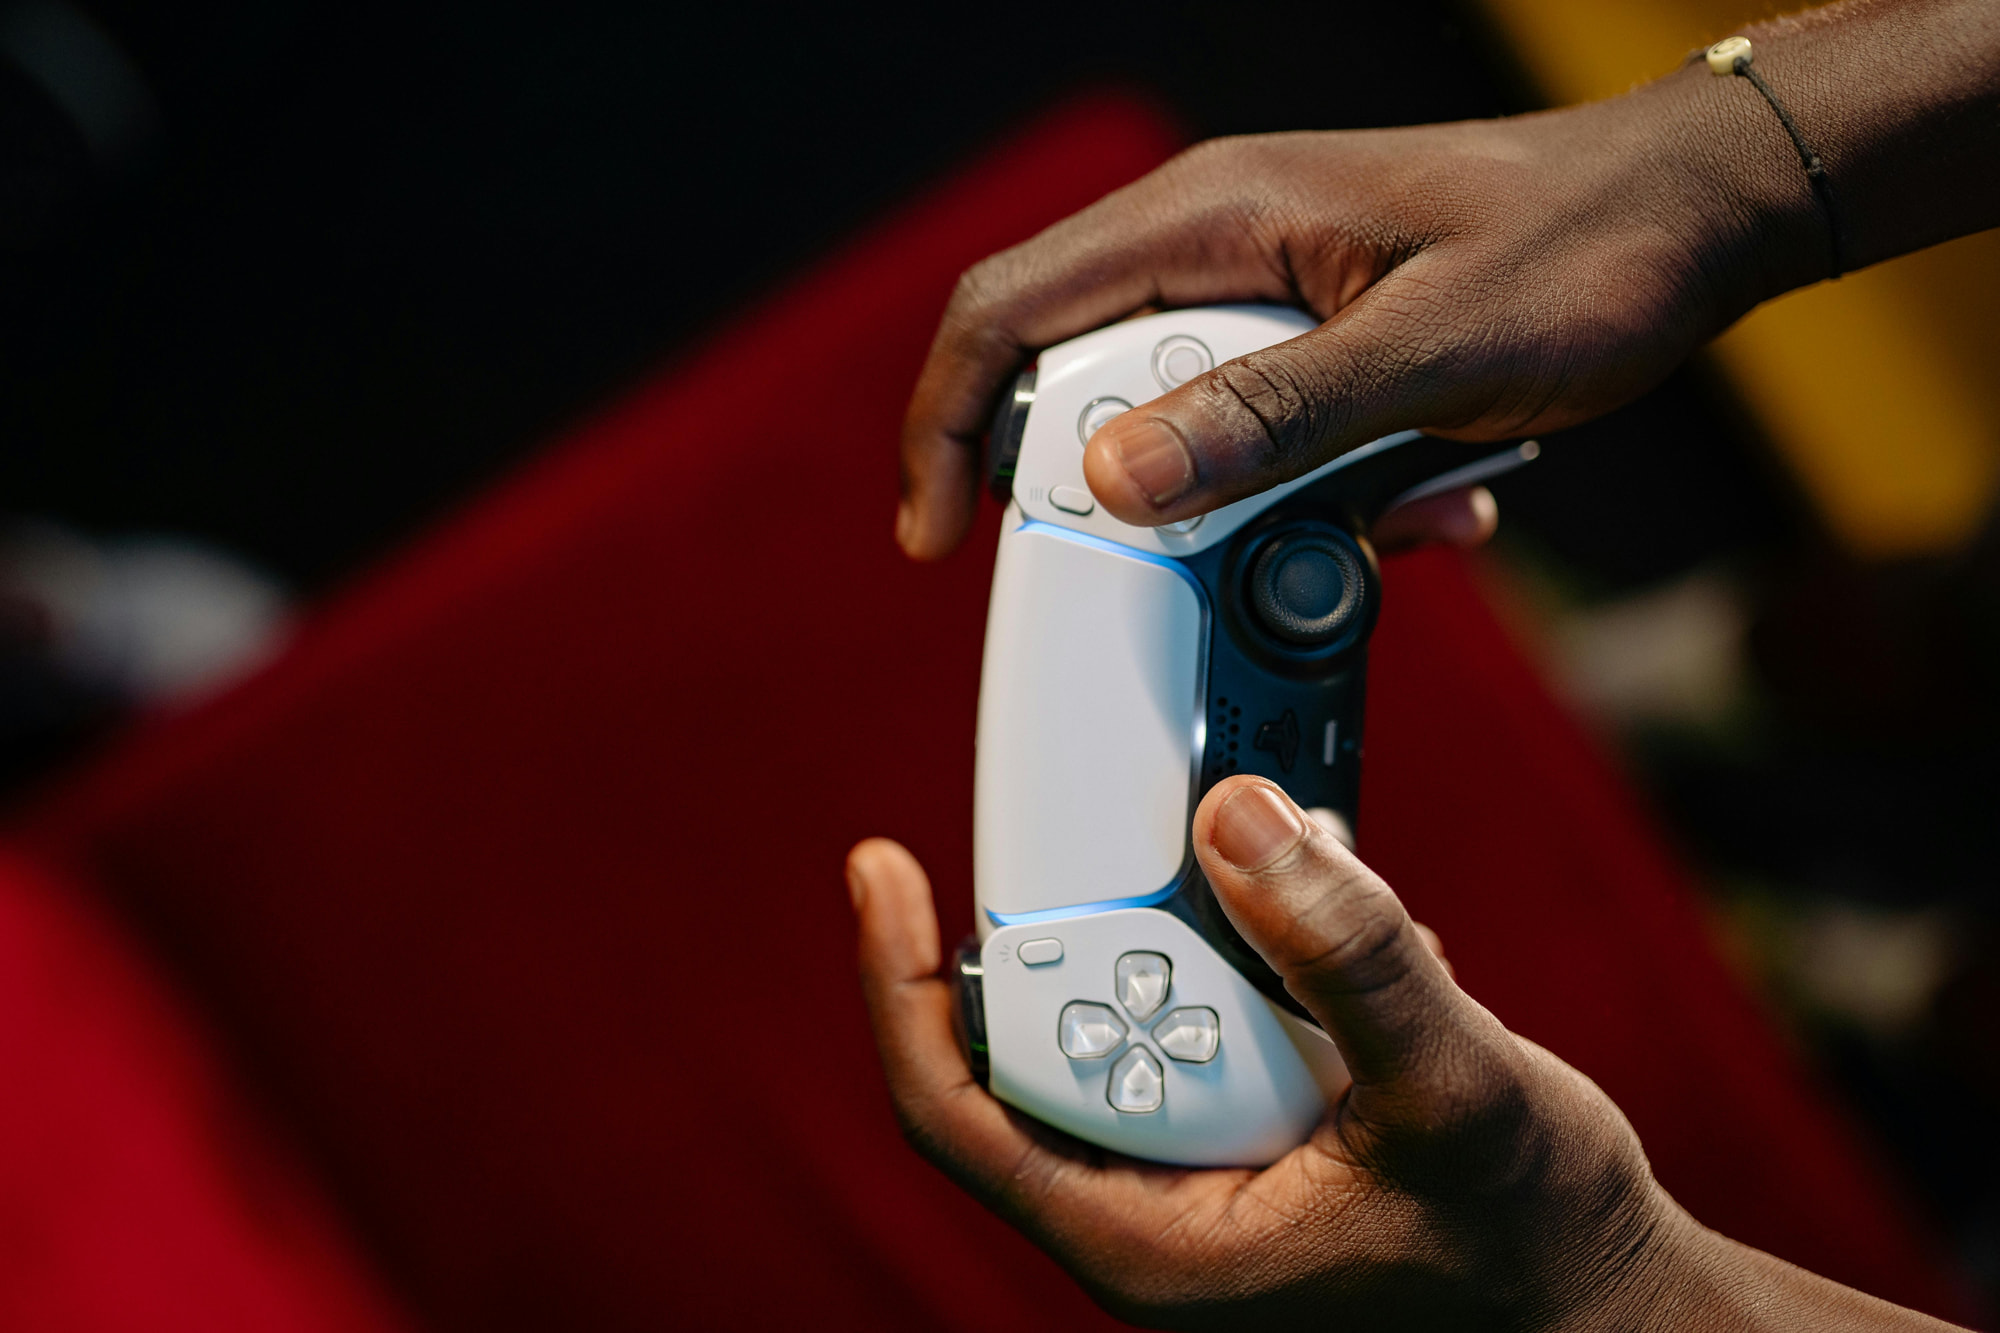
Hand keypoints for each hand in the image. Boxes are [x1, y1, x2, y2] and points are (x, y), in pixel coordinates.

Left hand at [848, 778, 1962, 1328]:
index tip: (882, 864)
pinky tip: (1323, 898)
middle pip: (1043, 1031)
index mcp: (1149, 1239)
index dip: (902, 988)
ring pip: (1135, 1005)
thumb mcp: (1456, 1094)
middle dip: (1081, 913)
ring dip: (1183, 914)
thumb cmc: (1536, 1249)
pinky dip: (1251, 937)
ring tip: (1255, 844)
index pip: (961, 1111)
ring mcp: (1210, 1160)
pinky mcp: (1263, 1119)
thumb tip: (1238, 815)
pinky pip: (1215, 1005)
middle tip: (1128, 811)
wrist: (1615, 1307)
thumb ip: (1350, 957)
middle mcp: (1158, 1201)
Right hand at [896, 73, 1814, 561]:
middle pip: (1074, 380)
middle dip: (1117, 496)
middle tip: (1177, 571)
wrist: (1698, 216)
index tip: (937, 536)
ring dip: (1245, 509)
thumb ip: (1268, 414)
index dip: (950, 423)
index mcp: (1211, 214)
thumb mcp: (1426, 351)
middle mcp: (1215, 242)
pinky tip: (1416, 501)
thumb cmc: (1582, 251)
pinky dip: (1313, 496)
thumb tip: (1112, 479)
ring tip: (1375, 516)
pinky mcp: (1309, 340)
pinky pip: (1258, 436)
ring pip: (1174, 426)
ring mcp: (1263, 291)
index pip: (1011, 308)